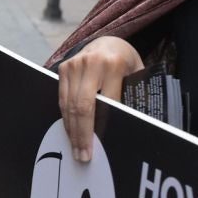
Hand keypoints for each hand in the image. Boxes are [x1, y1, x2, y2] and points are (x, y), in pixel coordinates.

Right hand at [57, 36, 143, 163]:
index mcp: (113, 65)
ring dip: (71, 130)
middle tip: (83, 155)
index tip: (100, 146)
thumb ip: (133, 96)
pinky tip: (70, 132)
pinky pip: (61, 99)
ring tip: (76, 149)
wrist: (109, 42)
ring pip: (69, 105)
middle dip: (82, 134)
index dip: (102, 127)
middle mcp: (91, 63)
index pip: (107, 103)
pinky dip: (66, 118)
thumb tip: (129, 127)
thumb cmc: (125, 63)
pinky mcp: (63, 68)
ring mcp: (74, 65)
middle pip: (83, 107)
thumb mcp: (136, 76)